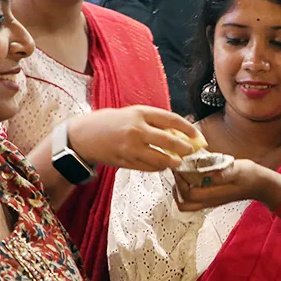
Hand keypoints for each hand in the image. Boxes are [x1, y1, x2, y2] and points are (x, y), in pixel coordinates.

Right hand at [68, 106, 200, 171]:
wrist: (83, 135)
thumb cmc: (110, 122)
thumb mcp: (131, 114)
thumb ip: (152, 121)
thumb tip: (177, 132)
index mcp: (139, 113)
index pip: (171, 120)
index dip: (187, 128)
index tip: (196, 135)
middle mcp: (136, 129)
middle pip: (168, 141)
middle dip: (183, 148)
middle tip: (190, 151)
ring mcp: (131, 147)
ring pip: (160, 158)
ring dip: (172, 162)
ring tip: (177, 162)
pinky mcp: (126, 161)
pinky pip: (148, 167)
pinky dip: (157, 167)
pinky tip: (161, 165)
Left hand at [172, 158, 274, 211]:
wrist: (259, 185)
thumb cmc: (249, 176)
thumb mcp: (238, 170)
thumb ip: (223, 173)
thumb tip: (207, 174)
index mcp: (214, 195)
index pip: (189, 194)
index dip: (181, 180)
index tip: (182, 165)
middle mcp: (209, 201)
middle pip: (183, 204)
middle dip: (177, 186)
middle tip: (179, 170)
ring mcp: (209, 201)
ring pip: (186, 204)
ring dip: (179, 190)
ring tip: (183, 174)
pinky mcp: (210, 198)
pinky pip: (191, 200)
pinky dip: (185, 189)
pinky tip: (191, 175)